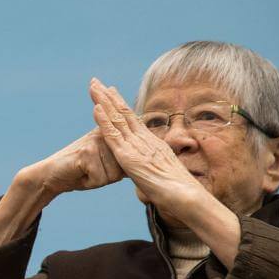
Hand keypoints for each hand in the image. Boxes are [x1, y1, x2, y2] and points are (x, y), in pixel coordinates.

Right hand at [19, 127, 123, 197]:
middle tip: (91, 170)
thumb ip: (124, 159)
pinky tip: (79, 174)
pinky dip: (89, 183)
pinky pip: (100, 179)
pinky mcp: (87, 152)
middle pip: (124, 169)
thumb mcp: (106, 162)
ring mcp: (96, 141)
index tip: (106, 166)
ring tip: (85, 172)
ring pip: (114, 176)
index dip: (123, 167)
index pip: (132, 158)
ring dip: (99, 180)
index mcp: (112, 133)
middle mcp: (106, 133)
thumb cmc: (81, 171)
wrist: (50, 174)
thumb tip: (145, 163)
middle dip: (109, 176)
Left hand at [88, 78, 209, 214]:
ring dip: (103, 102)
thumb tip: (151, 175)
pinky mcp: (129, 156)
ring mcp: (136, 146)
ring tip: (92, 86)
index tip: (110, 92)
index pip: (131, 120)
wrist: (186, 197)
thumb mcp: (162, 175)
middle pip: (123, 113)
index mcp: (151, 143)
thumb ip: (153, 170)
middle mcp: (144, 140)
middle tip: (96, 81)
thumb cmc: (178, 192)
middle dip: (108, 97)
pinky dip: (104, 121)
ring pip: (116, 119)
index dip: (119, 105)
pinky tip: (95, 108)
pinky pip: (114, 135)